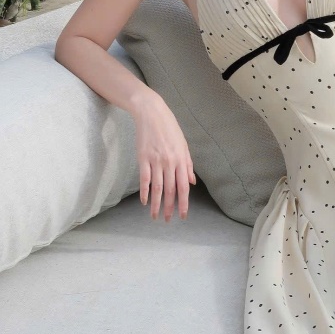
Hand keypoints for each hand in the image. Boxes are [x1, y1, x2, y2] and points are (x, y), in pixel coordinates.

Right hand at [133, 95, 195, 221]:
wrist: (152, 113)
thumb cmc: (169, 128)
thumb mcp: (183, 145)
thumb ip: (188, 164)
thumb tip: (192, 182)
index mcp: (181, 160)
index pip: (183, 187)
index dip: (184, 203)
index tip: (183, 215)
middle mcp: (169, 162)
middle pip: (170, 190)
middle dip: (170, 208)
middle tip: (168, 220)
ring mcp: (156, 160)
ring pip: (157, 188)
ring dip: (156, 204)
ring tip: (155, 216)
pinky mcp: (143, 158)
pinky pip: (144, 179)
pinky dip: (144, 192)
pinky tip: (144, 202)